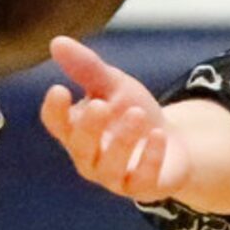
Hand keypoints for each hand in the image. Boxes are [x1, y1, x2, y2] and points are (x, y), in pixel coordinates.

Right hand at [41, 35, 190, 201]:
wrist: (174, 141)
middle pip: (80, 146)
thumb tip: (57, 41)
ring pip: (109, 165)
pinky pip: (140, 179)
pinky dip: (150, 158)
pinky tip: (158, 136)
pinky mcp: (140, 188)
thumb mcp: (113, 85)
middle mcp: (88, 156)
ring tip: (138, 113)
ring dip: (122, 140)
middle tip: (101, 106)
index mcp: (76, 130)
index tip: (59, 89)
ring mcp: (113, 176)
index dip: (55, 110)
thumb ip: (87, 67)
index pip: (56, 123)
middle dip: (89, 127)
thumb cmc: (133, 112)